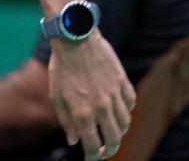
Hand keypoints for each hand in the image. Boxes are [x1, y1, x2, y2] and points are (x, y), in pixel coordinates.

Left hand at [47, 34, 134, 160]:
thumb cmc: (62, 68)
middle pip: (114, 137)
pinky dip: (127, 111)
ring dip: (120, 131)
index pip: (92, 145)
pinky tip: (120, 110)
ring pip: (125, 121)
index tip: (91, 159)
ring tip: (112, 131)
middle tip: (104, 151)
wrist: (76, 39)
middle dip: (110, 149)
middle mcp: (101, 106)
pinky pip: (131, 102)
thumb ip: (67, 122)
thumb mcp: (57, 97)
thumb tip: (75, 140)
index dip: (93, 157)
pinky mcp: (122, 80)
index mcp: (82, 113)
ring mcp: (114, 93)